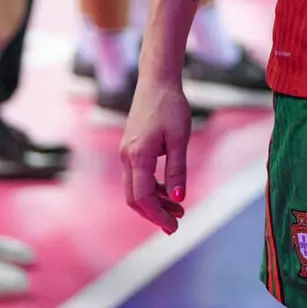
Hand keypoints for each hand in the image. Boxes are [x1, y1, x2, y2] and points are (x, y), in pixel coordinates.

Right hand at [121, 71, 192, 233]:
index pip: (143, 197)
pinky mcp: (131, 148)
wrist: (157, 82)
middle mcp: (127, 157)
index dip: (157, 215)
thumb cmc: (171, 107)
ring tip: (179, 209)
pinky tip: (170, 191)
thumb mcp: (179, 138)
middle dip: (154, 214)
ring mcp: (127, 153)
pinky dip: (152, 188)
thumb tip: (179, 198)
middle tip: (175, 225)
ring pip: (135, 188)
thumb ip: (177, 169)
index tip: (173, 226)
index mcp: (138, 156)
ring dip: (155, 202)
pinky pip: (137, 177)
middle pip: (134, 198)